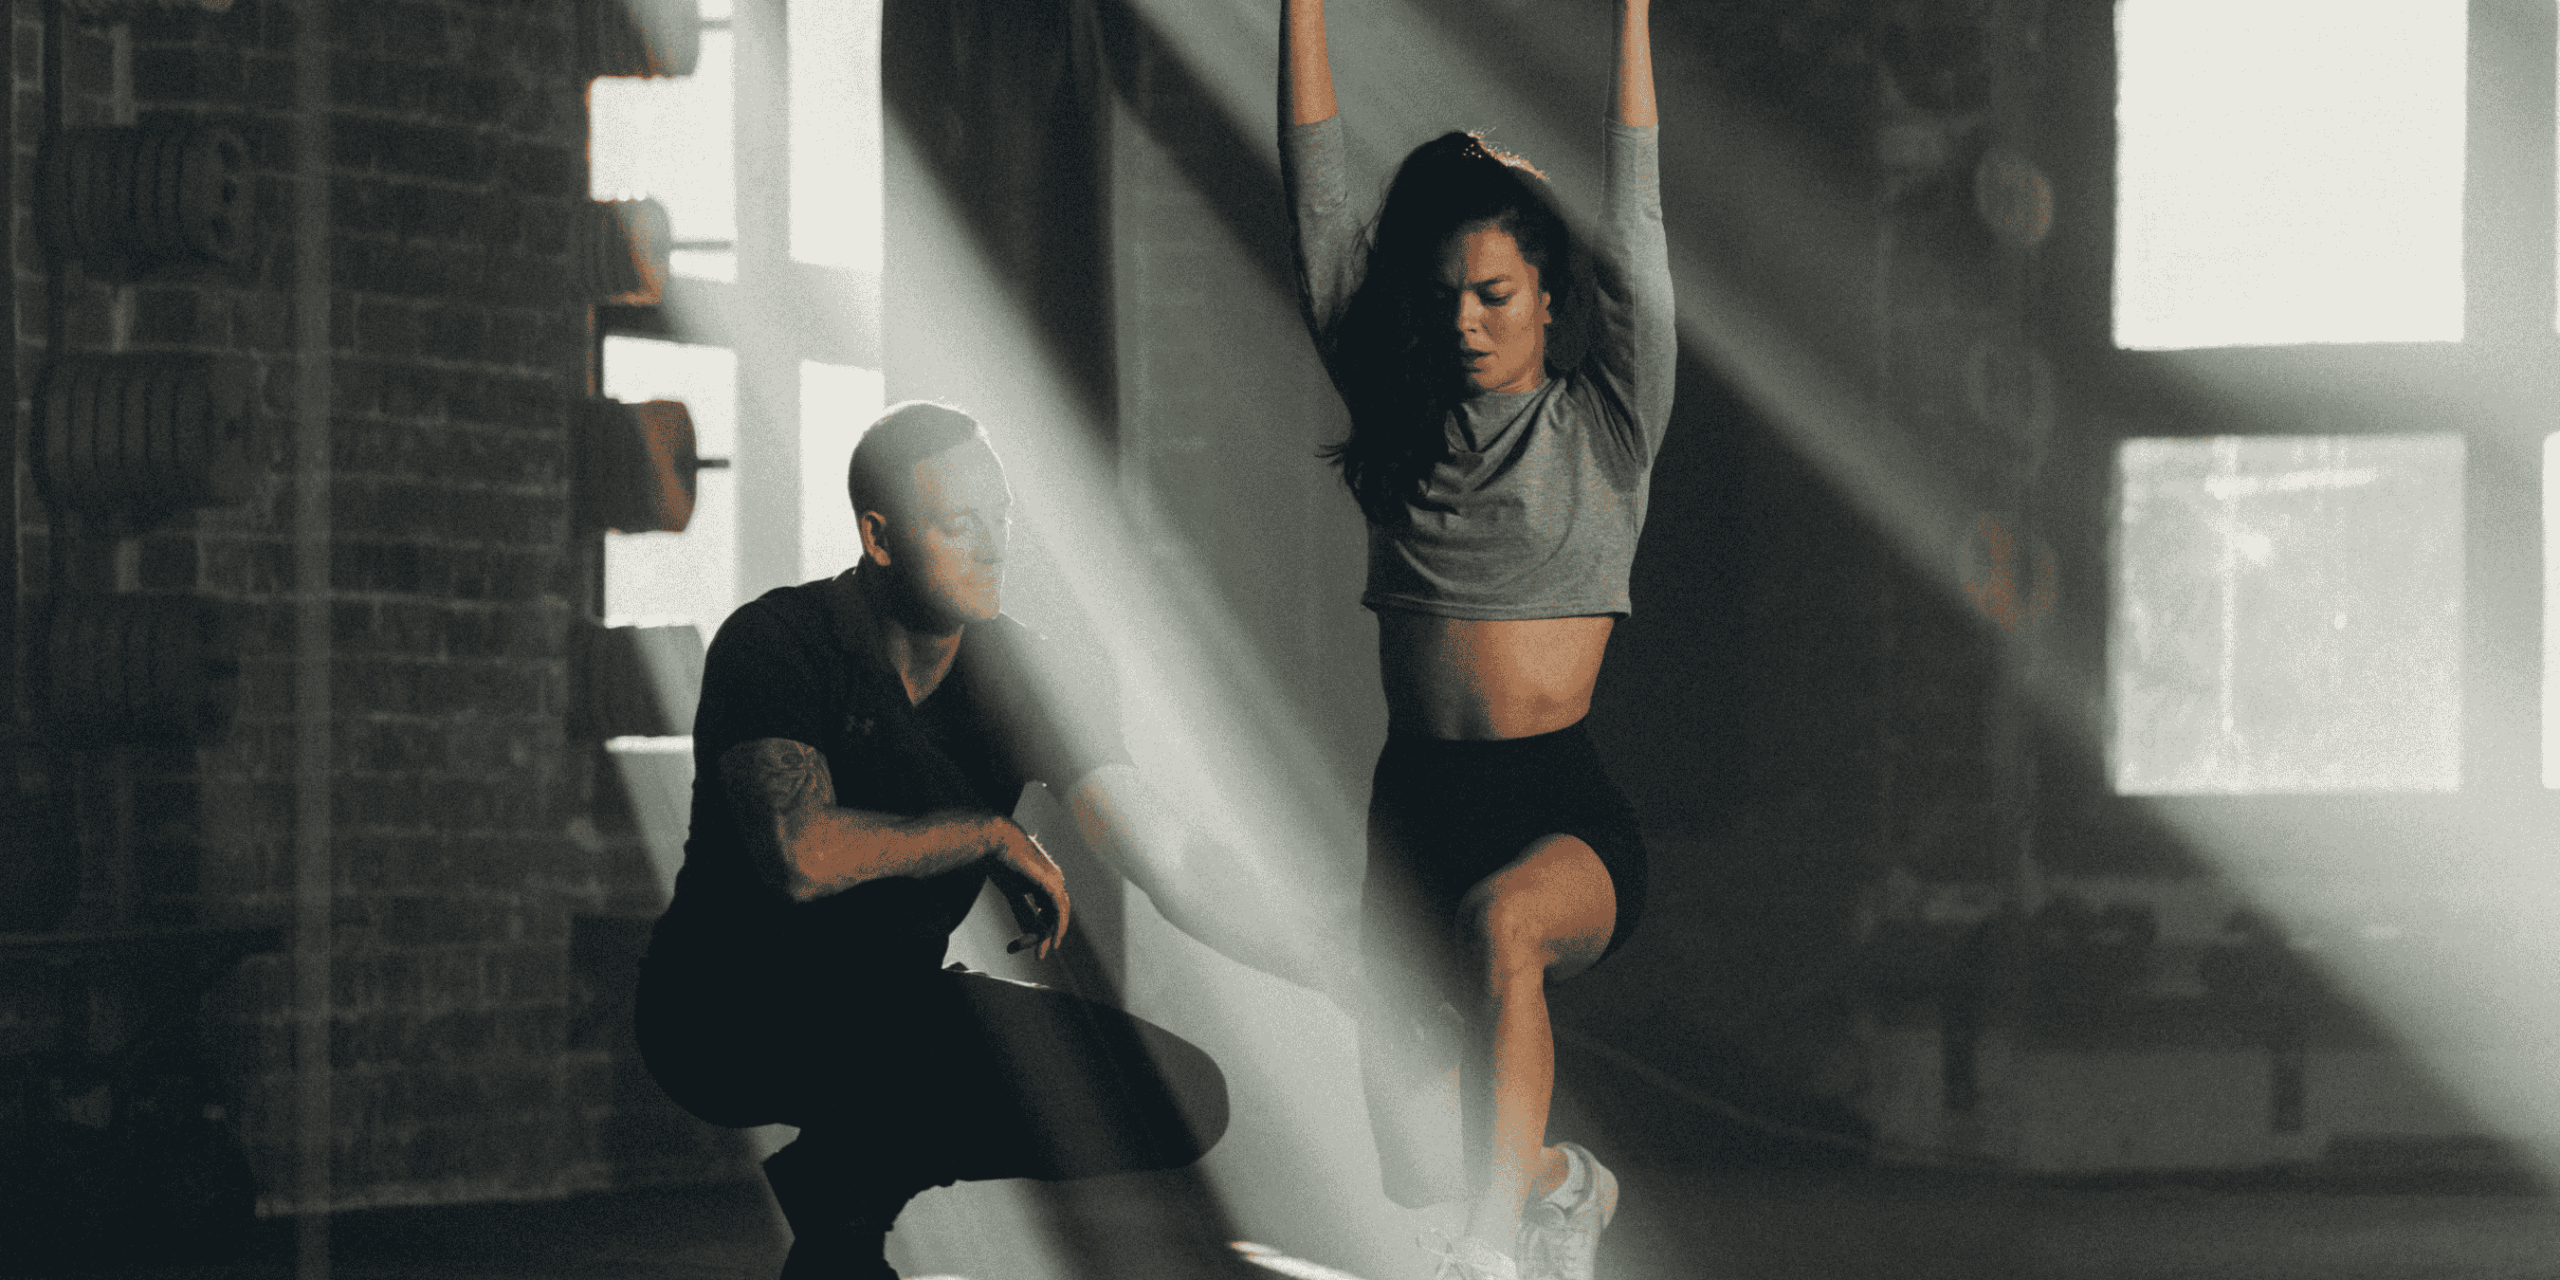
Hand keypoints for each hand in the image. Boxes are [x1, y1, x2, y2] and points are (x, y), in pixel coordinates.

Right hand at [987, 820, 1070, 959]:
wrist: (996, 839)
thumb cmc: (999, 859)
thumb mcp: (1012, 891)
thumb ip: (1022, 908)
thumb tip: (1028, 928)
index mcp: (1044, 879)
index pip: (1048, 909)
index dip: (1041, 928)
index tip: (1029, 943)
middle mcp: (1054, 880)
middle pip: (1055, 914)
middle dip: (1047, 935)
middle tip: (1040, 956)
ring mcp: (1055, 880)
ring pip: (1057, 914)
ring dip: (1048, 934)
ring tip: (1041, 952)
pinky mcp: (1051, 882)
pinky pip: (1058, 910)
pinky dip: (1057, 926)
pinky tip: (1054, 940)